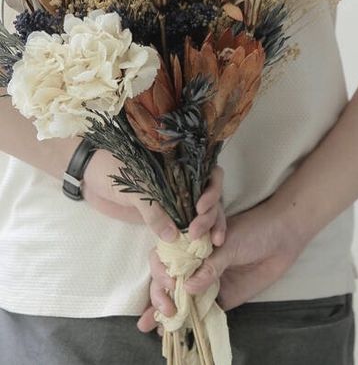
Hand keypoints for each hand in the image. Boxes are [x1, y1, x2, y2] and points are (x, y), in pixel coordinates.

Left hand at [84, 148, 224, 243]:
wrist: (87, 175)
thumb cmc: (112, 167)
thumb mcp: (135, 186)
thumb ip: (154, 210)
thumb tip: (173, 237)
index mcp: (180, 165)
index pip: (209, 175)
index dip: (212, 190)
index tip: (201, 207)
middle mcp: (181, 182)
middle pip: (209, 197)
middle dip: (211, 215)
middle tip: (199, 234)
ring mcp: (173, 200)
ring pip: (199, 214)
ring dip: (208, 227)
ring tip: (212, 244)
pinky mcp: (161, 215)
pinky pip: (181, 226)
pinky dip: (189, 238)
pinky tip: (197, 250)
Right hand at [138, 195, 307, 334]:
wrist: (283, 237)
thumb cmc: (254, 230)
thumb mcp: (230, 243)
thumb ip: (210, 265)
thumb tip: (187, 288)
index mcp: (193, 243)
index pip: (166, 257)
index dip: (161, 270)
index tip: (168, 281)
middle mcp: (197, 262)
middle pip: (169, 280)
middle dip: (160, 295)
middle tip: (165, 309)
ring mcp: (208, 280)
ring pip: (181, 298)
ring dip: (164, 312)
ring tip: (151, 326)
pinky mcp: (222, 296)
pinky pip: (201, 311)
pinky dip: (187, 321)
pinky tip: (173, 332)